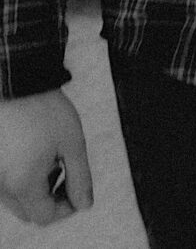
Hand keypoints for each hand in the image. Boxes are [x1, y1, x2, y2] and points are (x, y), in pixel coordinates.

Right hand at [0, 89, 93, 224]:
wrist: (15, 82)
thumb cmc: (45, 110)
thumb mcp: (73, 144)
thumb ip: (80, 178)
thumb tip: (84, 204)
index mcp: (21, 183)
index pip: (44, 216)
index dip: (67, 208)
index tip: (79, 188)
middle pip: (28, 211)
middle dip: (52, 199)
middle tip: (68, 172)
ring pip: (15, 197)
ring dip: (37, 188)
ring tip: (52, 156)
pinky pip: (5, 181)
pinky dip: (22, 176)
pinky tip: (35, 151)